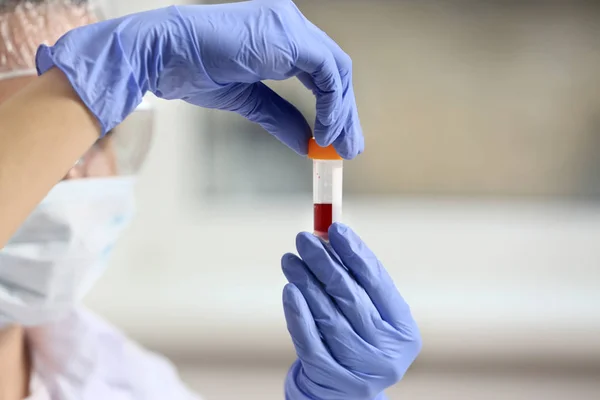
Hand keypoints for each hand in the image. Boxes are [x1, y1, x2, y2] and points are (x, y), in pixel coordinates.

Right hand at [36, 0, 363, 158]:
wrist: (164, 54)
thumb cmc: (193, 69)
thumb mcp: (248, 100)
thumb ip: (279, 116)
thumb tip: (306, 140)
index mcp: (279, 37)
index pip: (321, 72)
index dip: (333, 106)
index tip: (335, 137)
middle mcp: (289, 26)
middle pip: (334, 71)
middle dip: (345, 113)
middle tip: (349, 147)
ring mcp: (290, 27)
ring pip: (336, 70)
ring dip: (343, 112)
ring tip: (340, 145)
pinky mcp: (289, 37)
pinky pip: (327, 71)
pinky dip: (333, 103)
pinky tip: (327, 129)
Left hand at [281, 223, 421, 399]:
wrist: (345, 392)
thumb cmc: (358, 339)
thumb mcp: (370, 314)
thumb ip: (356, 280)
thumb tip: (330, 235)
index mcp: (403, 329)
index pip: (378, 282)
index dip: (355, 252)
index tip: (335, 227)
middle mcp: (388, 352)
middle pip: (351, 297)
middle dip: (325, 263)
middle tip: (303, 239)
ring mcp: (361, 370)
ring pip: (328, 316)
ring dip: (306, 283)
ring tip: (291, 260)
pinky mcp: (333, 380)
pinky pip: (310, 341)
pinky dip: (298, 313)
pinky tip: (290, 290)